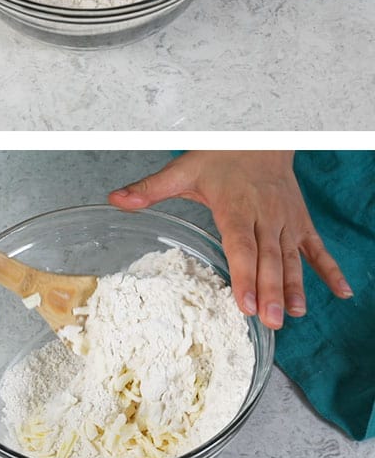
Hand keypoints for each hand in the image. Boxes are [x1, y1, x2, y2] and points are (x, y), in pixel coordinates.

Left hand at [108, 151, 350, 329]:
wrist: (260, 136)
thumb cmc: (219, 157)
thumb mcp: (182, 170)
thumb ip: (150, 188)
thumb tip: (116, 199)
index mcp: (235, 207)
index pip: (241, 246)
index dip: (244, 275)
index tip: (244, 303)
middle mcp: (265, 216)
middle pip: (268, 259)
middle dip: (270, 292)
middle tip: (271, 322)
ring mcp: (286, 221)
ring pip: (292, 258)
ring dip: (296, 287)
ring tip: (295, 315)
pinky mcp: (300, 223)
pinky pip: (317, 248)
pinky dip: (329, 270)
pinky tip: (341, 293)